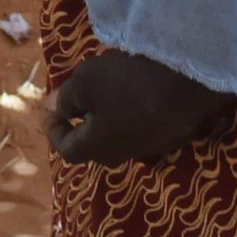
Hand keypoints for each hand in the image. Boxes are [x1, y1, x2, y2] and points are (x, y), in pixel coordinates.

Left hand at [45, 50, 236, 165]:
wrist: (187, 80)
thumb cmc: (126, 83)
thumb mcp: (84, 83)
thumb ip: (64, 99)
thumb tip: (50, 108)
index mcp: (98, 148)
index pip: (67, 150)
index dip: (54, 130)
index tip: (49, 108)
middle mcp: (124, 155)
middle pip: (94, 146)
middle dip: (80, 124)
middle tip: (76, 98)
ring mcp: (152, 146)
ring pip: (120, 137)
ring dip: (107, 118)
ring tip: (105, 89)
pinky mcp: (174, 133)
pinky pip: (143, 127)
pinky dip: (131, 113)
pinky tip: (136, 90)